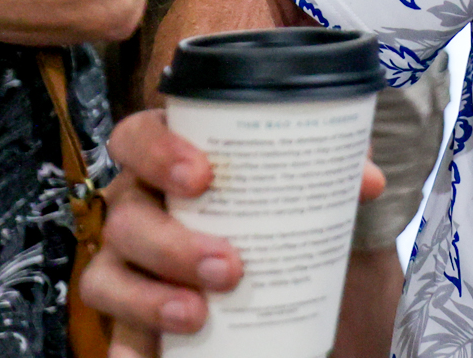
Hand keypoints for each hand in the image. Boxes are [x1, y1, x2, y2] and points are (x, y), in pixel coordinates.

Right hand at [84, 110, 386, 355]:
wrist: (295, 268)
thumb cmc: (284, 207)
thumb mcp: (311, 185)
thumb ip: (336, 170)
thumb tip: (366, 180)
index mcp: (172, 158)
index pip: (139, 137)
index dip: (158, 152)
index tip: (203, 177)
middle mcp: (138, 204)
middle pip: (126, 217)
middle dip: (172, 244)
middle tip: (228, 267)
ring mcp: (128, 260)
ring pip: (106, 275)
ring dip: (148, 299)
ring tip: (197, 315)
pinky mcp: (132, 312)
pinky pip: (115, 333)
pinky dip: (127, 349)